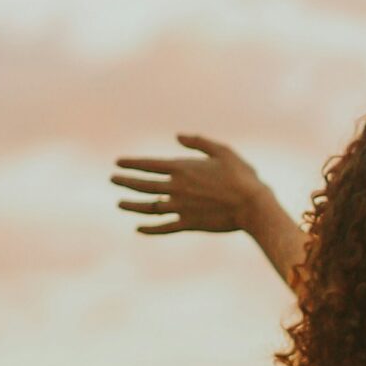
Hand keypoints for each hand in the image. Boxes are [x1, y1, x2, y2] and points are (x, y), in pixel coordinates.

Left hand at [110, 133, 269, 235]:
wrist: (252, 206)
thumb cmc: (241, 176)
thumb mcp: (222, 151)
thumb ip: (198, 142)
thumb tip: (177, 136)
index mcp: (183, 169)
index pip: (148, 165)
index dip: (131, 164)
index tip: (118, 163)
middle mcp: (176, 188)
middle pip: (143, 185)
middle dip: (126, 182)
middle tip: (113, 179)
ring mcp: (180, 208)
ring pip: (148, 207)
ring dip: (131, 205)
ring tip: (119, 203)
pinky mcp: (188, 224)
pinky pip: (163, 227)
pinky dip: (149, 229)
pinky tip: (138, 229)